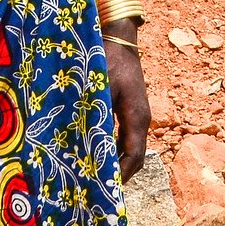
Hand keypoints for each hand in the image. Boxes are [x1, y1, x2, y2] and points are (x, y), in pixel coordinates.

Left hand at [102, 21, 148, 180]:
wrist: (119, 38)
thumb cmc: (109, 59)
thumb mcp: (100, 85)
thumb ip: (95, 111)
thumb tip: (84, 136)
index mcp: (137, 116)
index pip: (134, 155)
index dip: (121, 174)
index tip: (105, 187)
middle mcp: (141, 119)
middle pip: (134, 156)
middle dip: (118, 173)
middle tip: (96, 187)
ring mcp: (136, 114)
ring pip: (130, 147)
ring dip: (116, 161)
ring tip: (95, 174)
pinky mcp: (129, 109)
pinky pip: (124, 137)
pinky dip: (113, 149)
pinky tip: (96, 152)